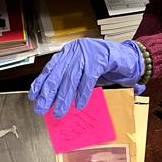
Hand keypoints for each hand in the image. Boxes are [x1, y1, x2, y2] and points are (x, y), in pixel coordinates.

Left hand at [29, 39, 145, 117]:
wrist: (128, 56)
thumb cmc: (105, 64)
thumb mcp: (84, 69)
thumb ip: (71, 77)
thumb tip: (54, 97)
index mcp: (69, 51)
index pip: (50, 68)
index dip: (41, 83)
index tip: (34, 96)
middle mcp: (76, 50)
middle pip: (58, 74)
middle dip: (49, 94)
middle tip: (42, 108)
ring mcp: (88, 53)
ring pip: (71, 78)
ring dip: (64, 98)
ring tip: (59, 111)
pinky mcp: (101, 59)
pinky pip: (88, 80)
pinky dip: (82, 94)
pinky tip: (78, 104)